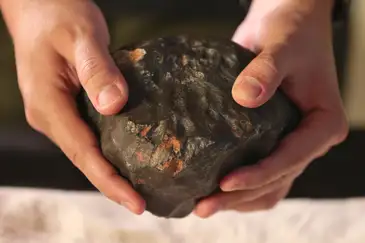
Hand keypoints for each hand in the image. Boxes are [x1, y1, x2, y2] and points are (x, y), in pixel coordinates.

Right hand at [1, 0, 144, 213]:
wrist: (41, 6)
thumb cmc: (58, 15)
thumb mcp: (81, 37)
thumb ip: (97, 70)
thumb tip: (115, 105)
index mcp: (49, 105)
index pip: (83, 154)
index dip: (110, 182)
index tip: (136, 203)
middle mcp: (51, 116)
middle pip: (85, 160)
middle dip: (114, 185)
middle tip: (146, 202)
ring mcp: (59, 114)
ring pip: (87, 150)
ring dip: (113, 171)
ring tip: (143, 187)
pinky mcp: (70, 107)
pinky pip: (90, 135)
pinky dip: (110, 150)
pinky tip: (132, 155)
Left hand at [194, 0, 348, 217]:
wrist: (285, 22)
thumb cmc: (292, 31)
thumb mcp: (282, 47)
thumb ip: (265, 71)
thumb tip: (245, 97)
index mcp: (322, 124)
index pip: (291, 158)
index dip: (259, 175)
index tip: (225, 183)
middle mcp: (307, 139)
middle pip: (276, 180)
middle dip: (241, 196)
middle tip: (204, 206)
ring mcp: (288, 141)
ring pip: (268, 184)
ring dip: (238, 199)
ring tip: (204, 205)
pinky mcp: (269, 138)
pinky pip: (259, 172)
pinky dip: (240, 186)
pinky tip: (213, 188)